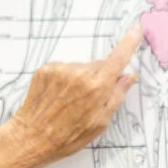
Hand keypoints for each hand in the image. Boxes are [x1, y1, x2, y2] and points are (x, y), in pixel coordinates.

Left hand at [0, 25, 141, 164]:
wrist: (31, 138)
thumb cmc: (67, 137)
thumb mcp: (100, 122)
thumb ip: (116, 96)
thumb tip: (129, 77)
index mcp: (96, 88)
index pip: (118, 59)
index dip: (129, 42)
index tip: (136, 29)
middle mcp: (78, 74)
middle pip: (99, 65)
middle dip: (100, 77)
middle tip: (90, 100)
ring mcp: (60, 70)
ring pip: (81, 67)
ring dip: (81, 79)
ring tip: (70, 102)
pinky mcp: (46, 69)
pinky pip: (64, 69)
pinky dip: (65, 79)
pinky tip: (59, 97)